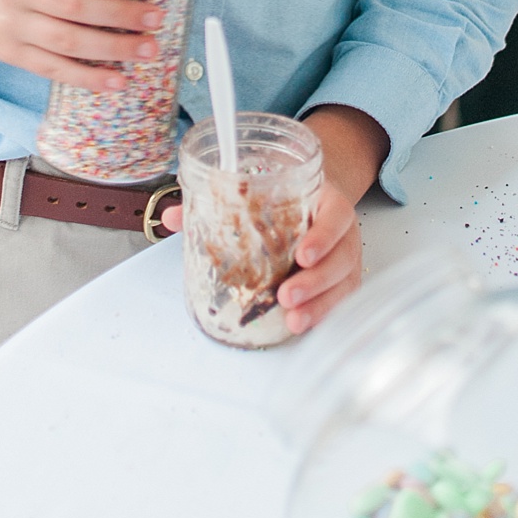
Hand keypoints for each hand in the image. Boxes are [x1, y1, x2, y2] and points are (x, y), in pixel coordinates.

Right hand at [0, 0, 166, 86]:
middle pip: (71, 7)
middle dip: (118, 16)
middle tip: (154, 20)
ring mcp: (12, 26)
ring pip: (66, 42)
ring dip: (112, 48)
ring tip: (146, 49)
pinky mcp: (12, 54)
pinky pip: (53, 69)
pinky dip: (87, 78)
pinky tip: (117, 81)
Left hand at [159, 101, 384, 333]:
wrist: (312, 198)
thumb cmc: (282, 197)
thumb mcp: (257, 191)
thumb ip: (216, 203)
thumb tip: (172, 218)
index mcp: (325, 202)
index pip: (336, 216)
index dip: (323, 236)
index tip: (302, 255)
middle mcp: (342, 231)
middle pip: (341, 258)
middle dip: (316, 281)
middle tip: (286, 296)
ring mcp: (345, 257)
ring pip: (344, 283)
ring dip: (320, 305)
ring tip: (294, 321)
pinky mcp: (342, 280)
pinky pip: (342, 299)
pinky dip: (325, 314)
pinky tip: (305, 325)